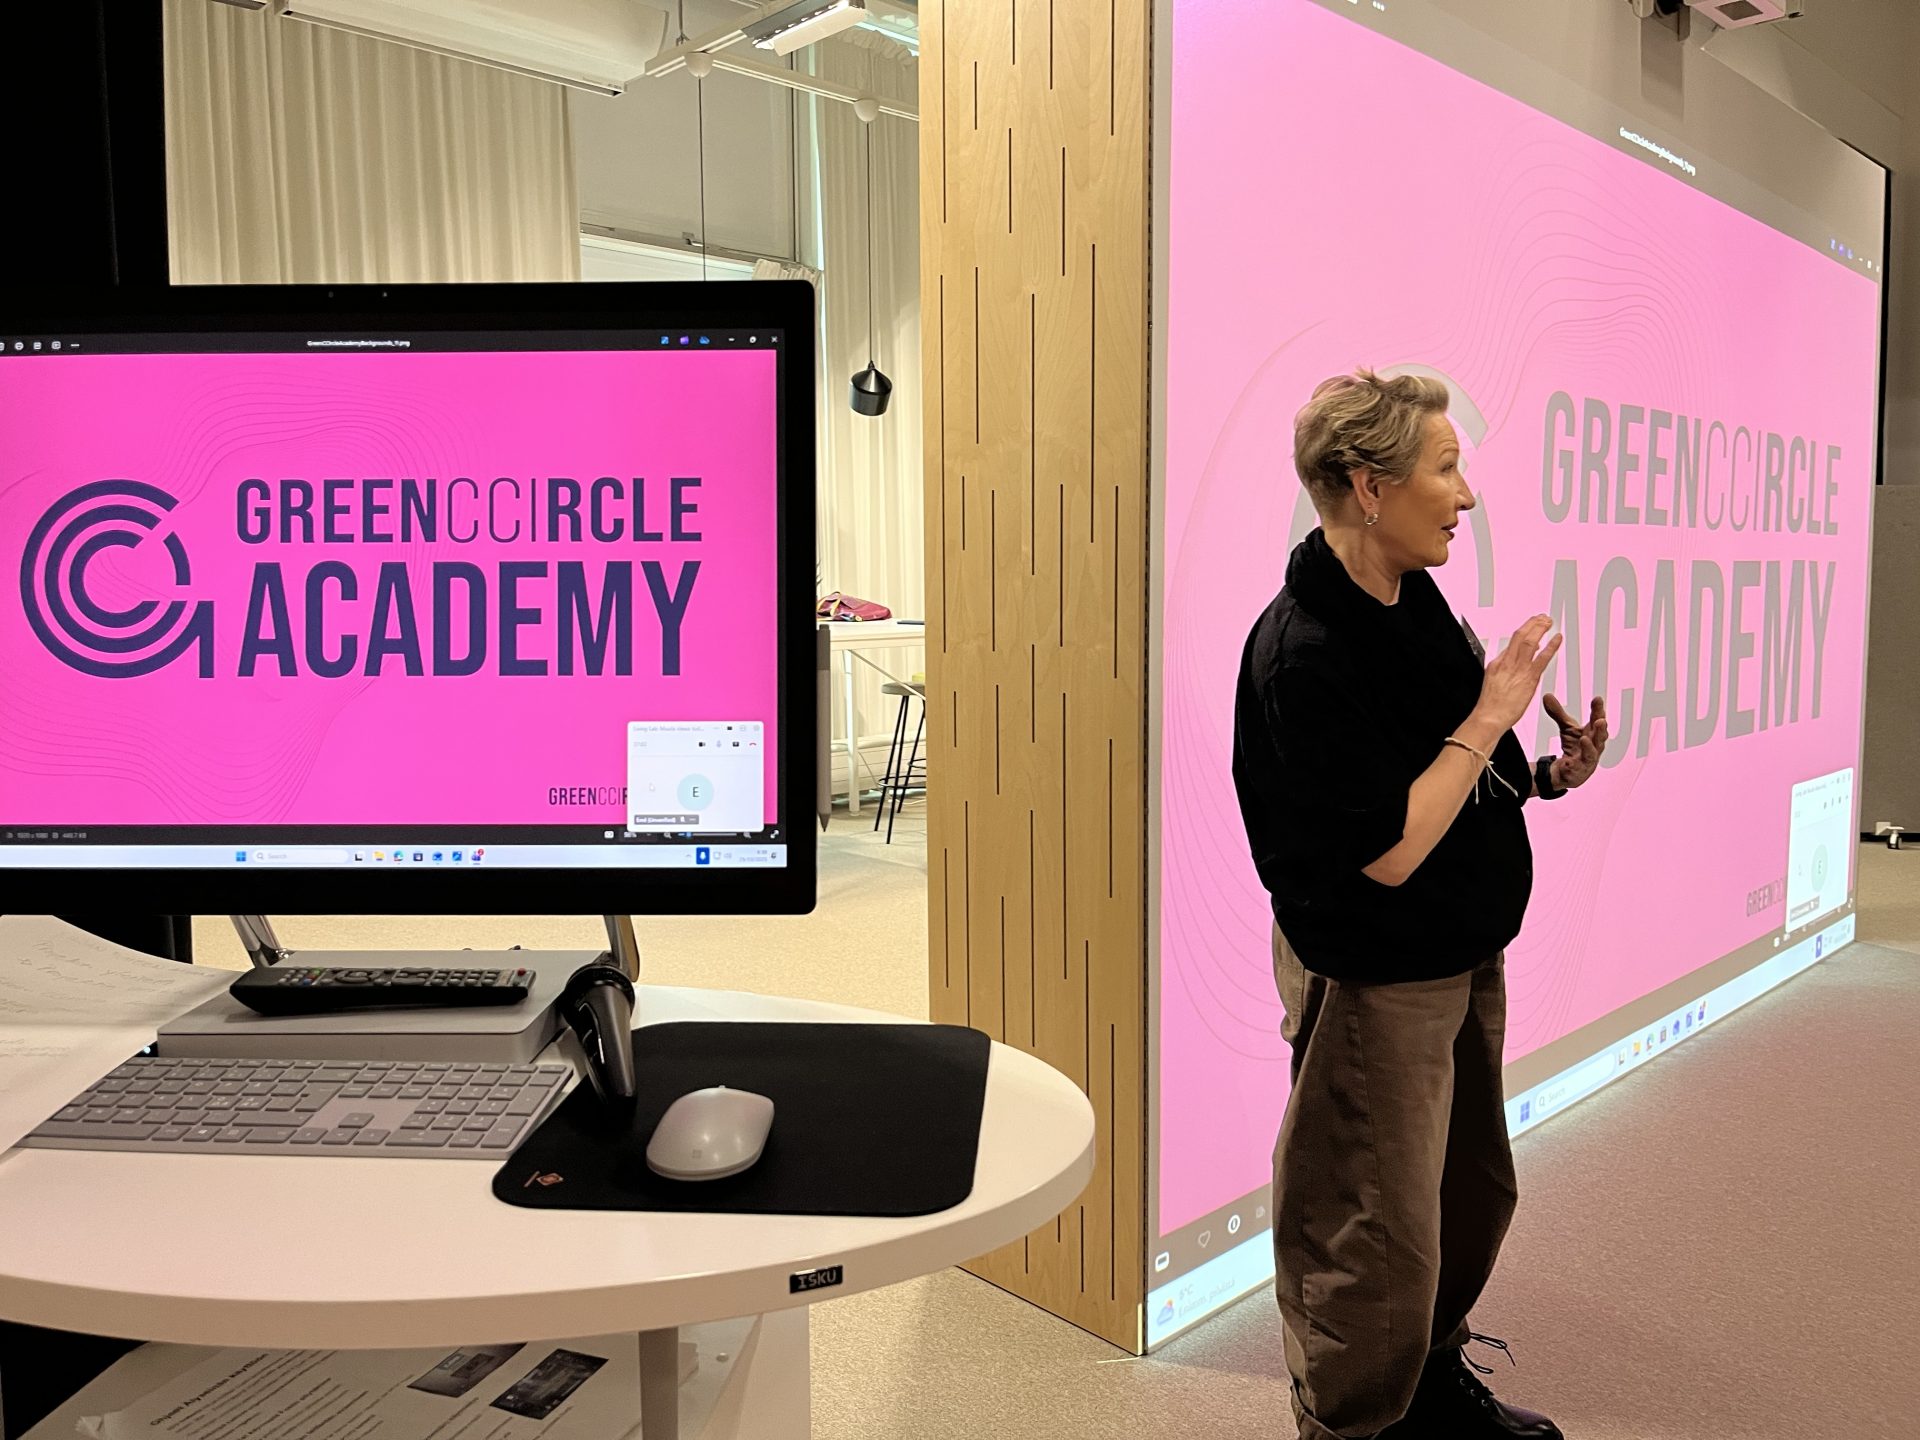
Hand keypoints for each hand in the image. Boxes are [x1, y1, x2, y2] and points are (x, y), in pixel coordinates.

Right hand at [1471, 615, 1561, 733]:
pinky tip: (1557, 638)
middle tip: (1542, 618)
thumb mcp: (1492, 682)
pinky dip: (1551, 646)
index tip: (1531, 625)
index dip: (1524, 631)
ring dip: (1540, 629)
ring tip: (1548, 621)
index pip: (1512, 642)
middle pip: (1520, 636)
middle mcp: (1507, 663)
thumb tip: (1511, 661)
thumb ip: (1503, 669)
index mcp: (1497, 663)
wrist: (1489, 717)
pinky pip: (1542, 657)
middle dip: (1532, 624)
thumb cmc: (1490, 706)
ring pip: (1530, 642)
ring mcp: (1519, 669)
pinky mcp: (1529, 678)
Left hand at [1544, 695, 1608, 789]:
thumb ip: (1558, 713)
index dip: (1598, 710)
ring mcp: (1587, 762)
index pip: (1597, 720)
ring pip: (1591, 754)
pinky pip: (1575, 770)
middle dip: (1601, 729)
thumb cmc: (1574, 748)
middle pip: (1600, 738)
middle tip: (1600, 720)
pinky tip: (1567, 763)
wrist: (1566, 772)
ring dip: (1589, 747)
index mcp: (1593, 735)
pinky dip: (1572, 766)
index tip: (1597, 699)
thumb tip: (1547, 695)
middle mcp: (1594, 748)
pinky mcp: (1577, 774)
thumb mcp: (1566, 729)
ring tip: (1584, 738)